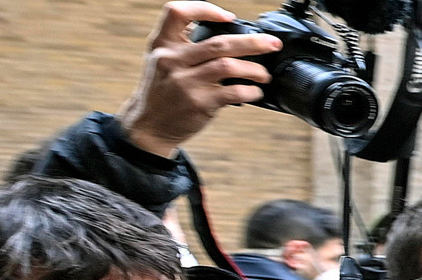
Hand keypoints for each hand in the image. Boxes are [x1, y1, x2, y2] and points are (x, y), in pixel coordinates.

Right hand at [117, 2, 280, 157]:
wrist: (149, 125)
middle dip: (252, 42)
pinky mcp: (199, 103)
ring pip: (228, 66)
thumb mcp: (160, 60)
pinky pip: (233, 92)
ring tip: (264, 74)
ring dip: (254, 69)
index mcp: (161, 44)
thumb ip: (182, 43)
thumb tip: (219, 27)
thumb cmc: (161, 90)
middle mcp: (172, 60)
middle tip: (272, 44)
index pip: (177, 12)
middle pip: (218, 42)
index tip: (229, 17)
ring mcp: (186, 82)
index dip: (204, 9)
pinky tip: (255, 92)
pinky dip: (250, 91)